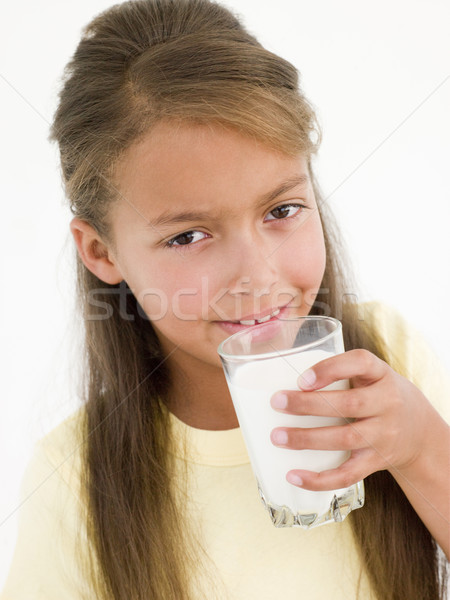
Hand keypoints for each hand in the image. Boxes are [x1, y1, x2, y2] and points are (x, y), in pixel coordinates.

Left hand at [270, 349, 436, 490]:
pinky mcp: (376, 461)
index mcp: (381, 374)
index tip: (302, 378)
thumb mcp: (371, 374)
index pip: (360, 363)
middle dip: (308, 404)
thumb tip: (285, 381)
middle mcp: (387, 403)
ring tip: (277, 436)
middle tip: (277, 402)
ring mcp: (383, 435)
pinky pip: (348, 474)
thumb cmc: (380, 395)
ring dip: (307, 439)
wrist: (420, 430)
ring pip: (344, 439)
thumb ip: (340, 371)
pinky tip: (294, 476)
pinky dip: (319, 480)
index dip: (330, 369)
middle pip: (348, 404)